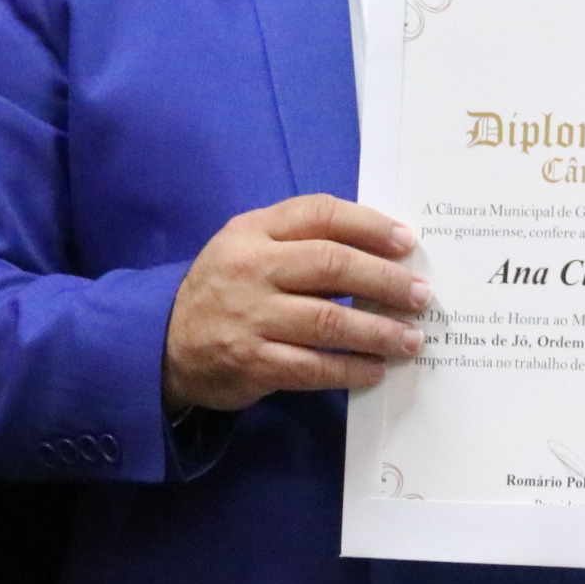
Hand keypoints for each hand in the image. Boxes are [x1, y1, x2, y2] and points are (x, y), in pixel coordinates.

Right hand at [163, 195, 426, 412]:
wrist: (163, 343)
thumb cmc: (225, 288)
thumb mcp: (248, 246)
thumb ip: (300, 240)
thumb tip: (380, 250)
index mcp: (253, 231)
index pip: (318, 214)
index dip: (368, 225)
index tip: (406, 243)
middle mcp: (252, 269)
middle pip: (331, 265)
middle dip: (385, 281)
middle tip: (421, 296)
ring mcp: (251, 318)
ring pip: (329, 321)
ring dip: (378, 331)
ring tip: (410, 338)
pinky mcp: (253, 362)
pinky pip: (313, 367)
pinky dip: (350, 369)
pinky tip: (375, 369)